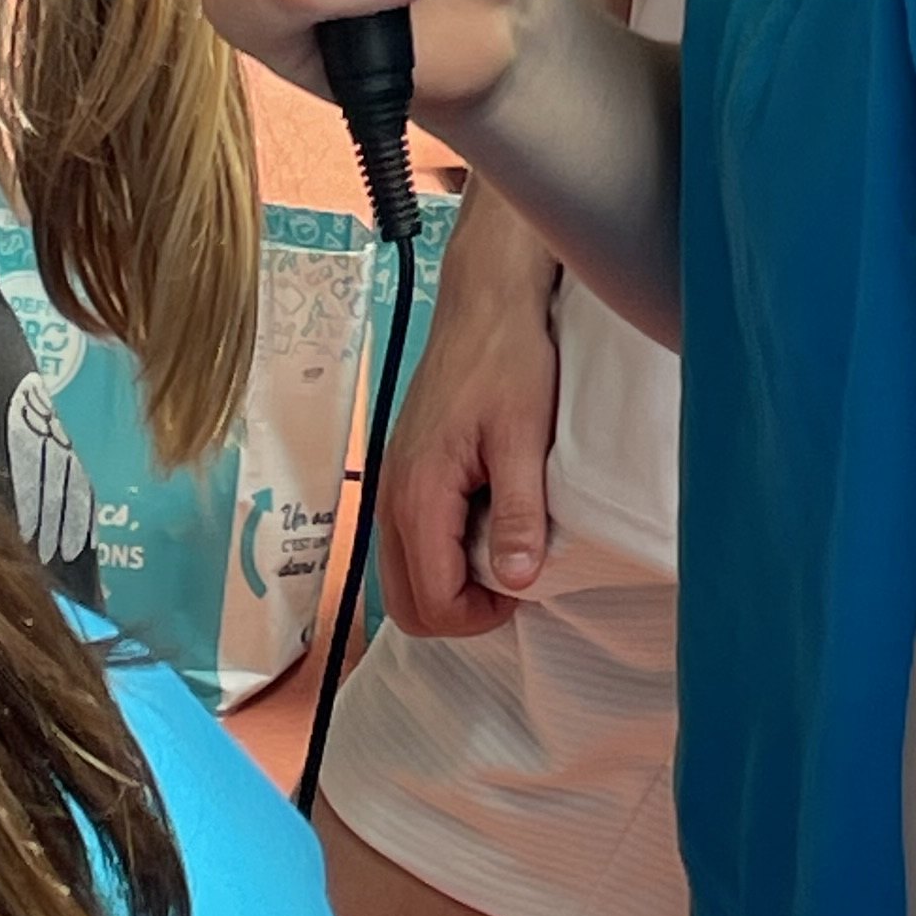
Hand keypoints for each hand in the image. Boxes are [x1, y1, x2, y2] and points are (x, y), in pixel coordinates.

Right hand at [374, 187, 562, 632]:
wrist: (486, 300)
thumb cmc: (508, 359)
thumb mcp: (523, 438)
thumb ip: (518, 514)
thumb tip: (515, 582)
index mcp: (418, 495)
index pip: (432, 603)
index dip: (481, 615)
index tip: (523, 584)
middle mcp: (392, 496)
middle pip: (407, 603)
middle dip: (460, 609)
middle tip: (511, 576)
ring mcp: (393, 483)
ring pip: (405, 573)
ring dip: (450, 581)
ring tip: (502, 546)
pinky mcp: (405, 469)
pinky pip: (410, 540)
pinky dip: (443, 551)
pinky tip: (485, 518)